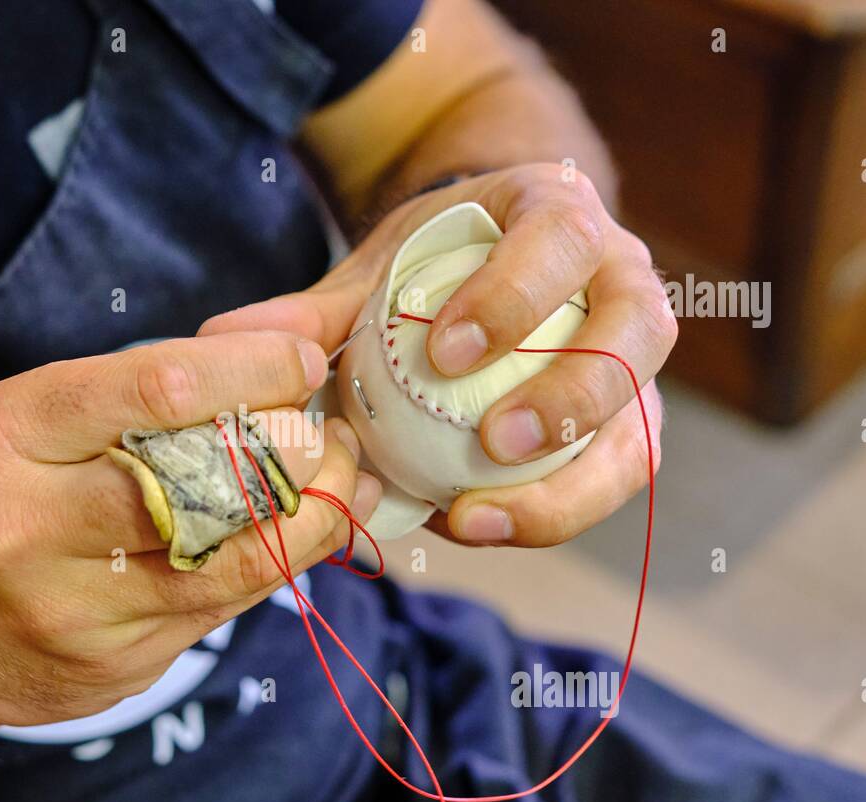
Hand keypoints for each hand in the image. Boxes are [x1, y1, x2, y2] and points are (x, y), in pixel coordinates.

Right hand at [0, 331, 379, 730]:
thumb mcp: (21, 421)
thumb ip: (129, 396)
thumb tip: (269, 365)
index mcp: (8, 439)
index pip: (156, 388)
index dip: (253, 370)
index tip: (301, 362)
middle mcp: (35, 527)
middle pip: (204, 483)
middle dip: (295, 450)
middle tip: (328, 429)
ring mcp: (77, 610)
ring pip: (234, 560)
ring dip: (313, 514)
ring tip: (343, 476)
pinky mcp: (117, 665)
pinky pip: (224, 608)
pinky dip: (281, 561)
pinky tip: (308, 528)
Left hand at [200, 164, 674, 546]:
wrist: (498, 256)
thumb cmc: (441, 261)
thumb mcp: (382, 268)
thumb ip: (316, 310)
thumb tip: (224, 344)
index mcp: (557, 213)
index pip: (561, 241)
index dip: (513, 297)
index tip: (441, 353)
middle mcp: (620, 277)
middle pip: (639, 330)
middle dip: (570, 393)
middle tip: (490, 441)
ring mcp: (633, 355)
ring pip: (641, 422)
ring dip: (570, 480)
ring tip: (476, 515)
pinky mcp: (628, 418)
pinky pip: (616, 475)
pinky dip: (551, 509)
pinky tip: (472, 524)